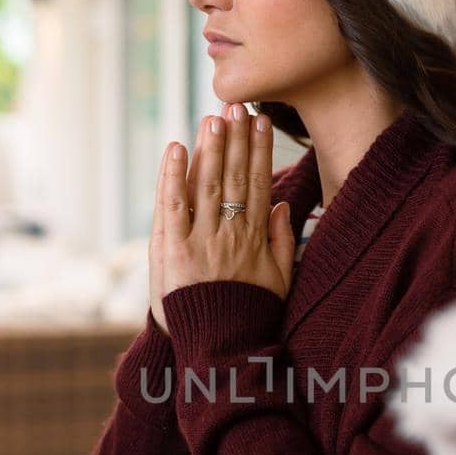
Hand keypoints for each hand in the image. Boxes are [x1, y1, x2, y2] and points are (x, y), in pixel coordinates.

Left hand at [148, 104, 295, 333]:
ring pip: (207, 186)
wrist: (220, 349)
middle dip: (236, 139)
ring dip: (210, 148)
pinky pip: (172, 207)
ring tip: (213, 117)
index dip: (259, 151)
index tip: (260, 121)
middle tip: (236, 105)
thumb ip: (283, 243)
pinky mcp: (172, 252)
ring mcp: (200, 242)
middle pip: (235, 178)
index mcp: (255, 240)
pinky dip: (173, 176)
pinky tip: (176, 148)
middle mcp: (229, 235)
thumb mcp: (279, 282)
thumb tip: (283, 207)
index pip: (259, 185)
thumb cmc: (249, 316)